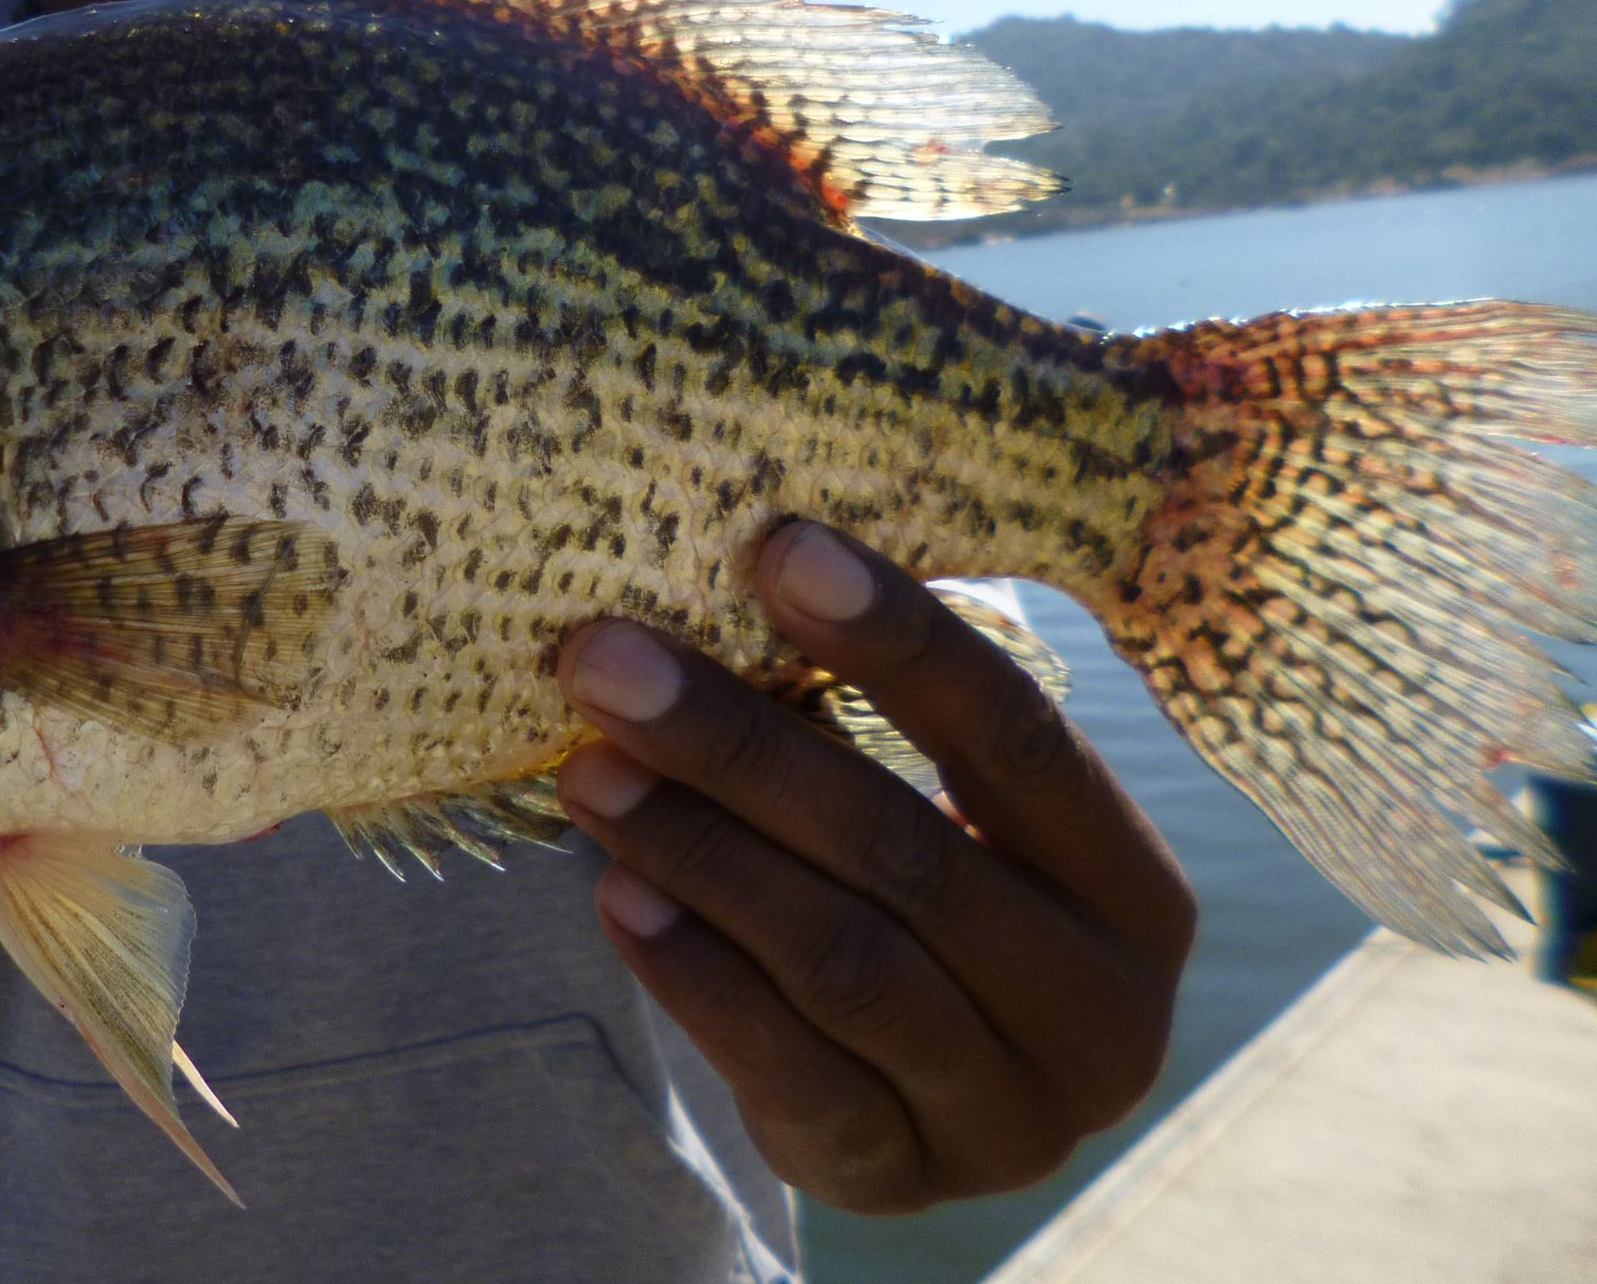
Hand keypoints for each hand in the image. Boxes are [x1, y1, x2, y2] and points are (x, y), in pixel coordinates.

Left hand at [555, 523, 1195, 1212]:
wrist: (922, 1108)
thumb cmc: (925, 906)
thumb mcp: (954, 824)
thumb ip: (879, 728)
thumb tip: (740, 560)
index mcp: (1133, 888)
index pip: (1020, 738)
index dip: (898, 641)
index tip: (777, 548)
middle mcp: (1102, 1009)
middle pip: (907, 849)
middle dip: (741, 746)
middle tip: (610, 663)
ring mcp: (1010, 1111)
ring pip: (842, 959)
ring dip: (700, 852)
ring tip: (591, 772)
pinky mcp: (905, 1176)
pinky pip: (788, 1070)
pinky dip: (693, 975)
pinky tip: (615, 895)